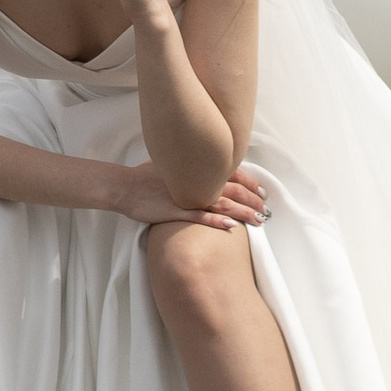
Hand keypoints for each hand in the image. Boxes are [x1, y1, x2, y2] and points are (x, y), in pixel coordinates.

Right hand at [109, 161, 270, 235]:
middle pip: (232, 189)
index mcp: (196, 168)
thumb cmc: (145, 175)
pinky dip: (216, 220)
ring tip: (259, 220)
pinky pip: (199, 217)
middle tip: (266, 208)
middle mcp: (195, 180)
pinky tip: (231, 225)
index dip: (249, 182)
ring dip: (243, 211)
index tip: (261, 191)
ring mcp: (186, 196)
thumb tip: (205, 167)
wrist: (124, 185)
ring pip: (221, 203)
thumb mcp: (172, 165)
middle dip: (252, 199)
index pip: (231, 173)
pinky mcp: (175, 211)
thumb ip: (191, 167)